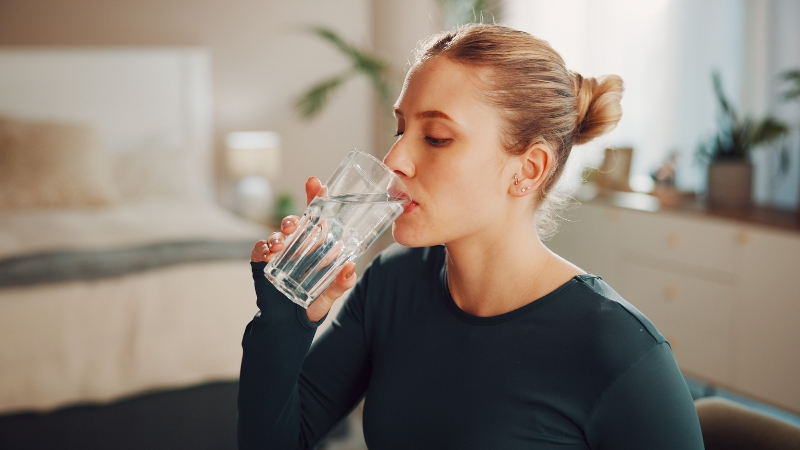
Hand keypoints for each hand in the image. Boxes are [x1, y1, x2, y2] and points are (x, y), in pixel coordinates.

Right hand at [250, 177, 356, 322]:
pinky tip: (267, 254)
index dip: (314, 198)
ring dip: (278, 234)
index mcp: (315, 245)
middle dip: (292, 218)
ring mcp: (278, 253)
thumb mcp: (330, 295)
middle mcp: (296, 245)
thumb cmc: (312, 304)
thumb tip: (351, 269)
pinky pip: (258, 250)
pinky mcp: (262, 264)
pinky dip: (261, 249)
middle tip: (295, 224)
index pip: (316, 217)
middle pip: (294, 222)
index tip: (315, 183)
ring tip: (280, 241)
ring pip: (276, 234)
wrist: (290, 324)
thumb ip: (341, 284)